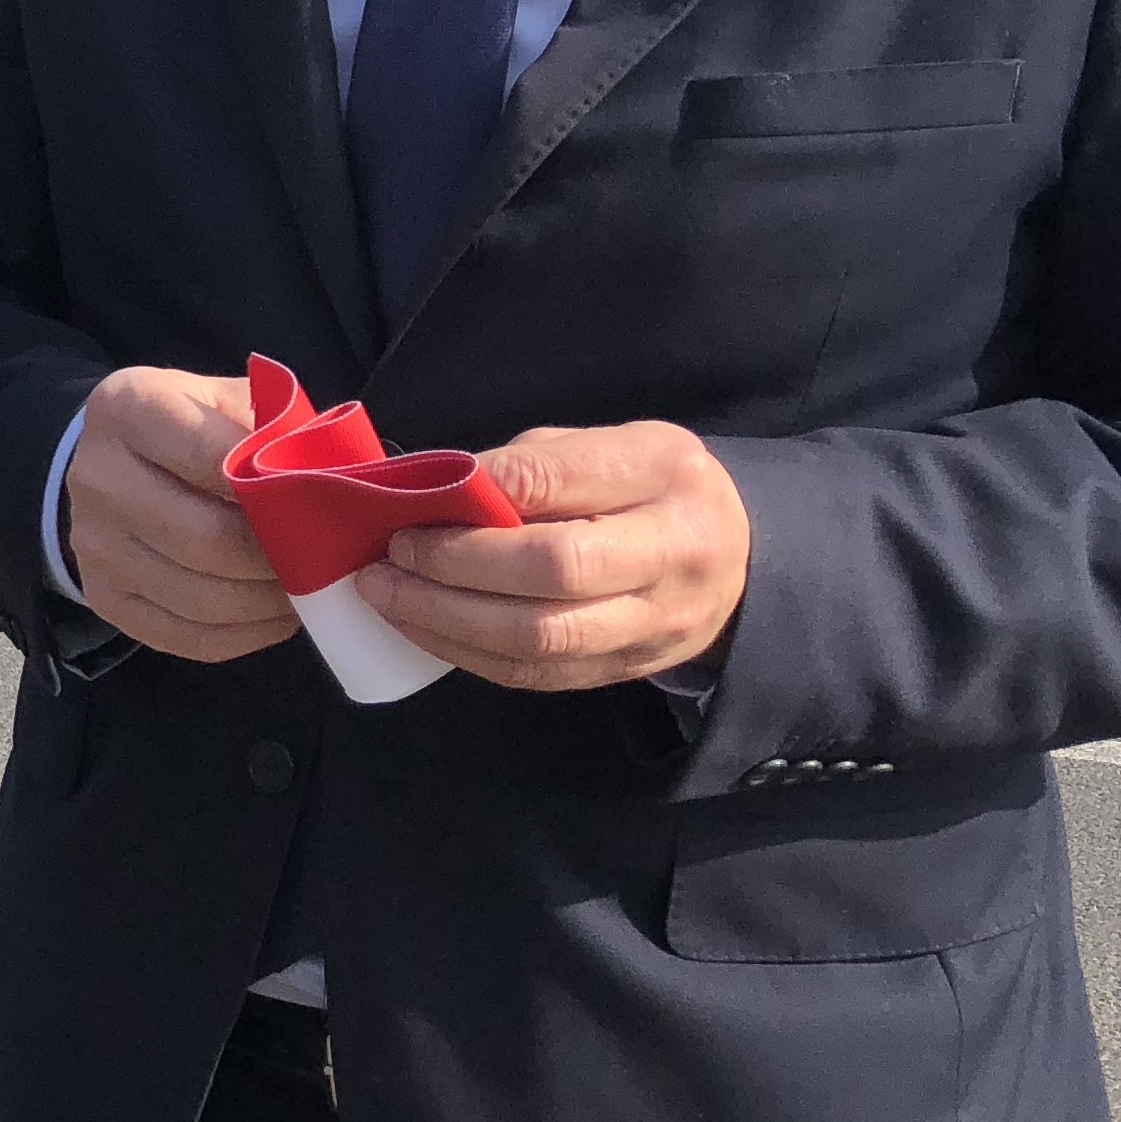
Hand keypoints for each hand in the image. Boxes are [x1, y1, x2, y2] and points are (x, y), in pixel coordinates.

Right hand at [66, 365, 300, 662]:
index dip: (277, 492)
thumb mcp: (228, 401)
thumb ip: (275, 431)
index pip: (213, 458)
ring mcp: (92, 544)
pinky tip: (272, 618)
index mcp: (128, 408)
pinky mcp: (101, 596)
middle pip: (205, 539)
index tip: (321, 508)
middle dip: (276, 559)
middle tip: (322, 563)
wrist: (112, 460)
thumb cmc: (191, 426)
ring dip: (264, 603)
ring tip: (305, 591)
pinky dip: (241, 635)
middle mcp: (97, 477)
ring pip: (198, 596)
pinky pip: (183, 636)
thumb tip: (333, 487)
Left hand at [358, 420, 748, 691]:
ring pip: (541, 638)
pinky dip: (467, 653)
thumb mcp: (603, 447)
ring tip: (387, 595)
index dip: (475, 493)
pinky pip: (536, 674)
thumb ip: (531, 468)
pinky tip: (423, 627)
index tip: (414, 503)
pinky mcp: (627, 670)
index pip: (556, 482)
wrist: (733, 554)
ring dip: (445, 620)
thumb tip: (436, 497)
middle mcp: (671, 554)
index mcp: (664, 475)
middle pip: (552, 572)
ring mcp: (656, 624)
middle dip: (453, 567)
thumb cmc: (647, 486)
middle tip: (390, 556)